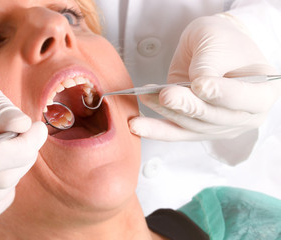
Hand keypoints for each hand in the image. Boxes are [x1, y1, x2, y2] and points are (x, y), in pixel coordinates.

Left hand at [130, 14, 280, 140]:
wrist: (211, 49)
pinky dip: (155, 129)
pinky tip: (137, 126)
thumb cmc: (221, 42)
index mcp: (262, 92)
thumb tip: (195, 87)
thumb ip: (209, 66)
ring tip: (146, 97)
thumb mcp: (217, 42)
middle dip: (187, 106)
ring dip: (166, 112)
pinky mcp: (195, 129)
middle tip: (166, 94)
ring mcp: (219, 126)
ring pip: (190, 126)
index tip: (201, 85)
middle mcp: (243, 116)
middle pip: (214, 117)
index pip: (244, 98)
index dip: (222, 93)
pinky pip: (175, 133)